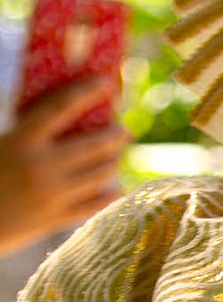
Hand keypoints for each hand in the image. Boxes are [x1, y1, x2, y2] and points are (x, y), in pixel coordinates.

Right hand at [0, 77, 125, 254]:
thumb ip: (26, 134)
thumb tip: (61, 117)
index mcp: (20, 141)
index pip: (60, 108)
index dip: (84, 92)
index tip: (103, 82)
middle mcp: (41, 166)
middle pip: (94, 145)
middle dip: (115, 135)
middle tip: (124, 130)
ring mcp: (52, 194)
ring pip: (100, 174)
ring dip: (112, 162)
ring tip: (114, 157)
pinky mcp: (55, 219)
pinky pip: (95, 204)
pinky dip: (108, 194)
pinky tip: (115, 188)